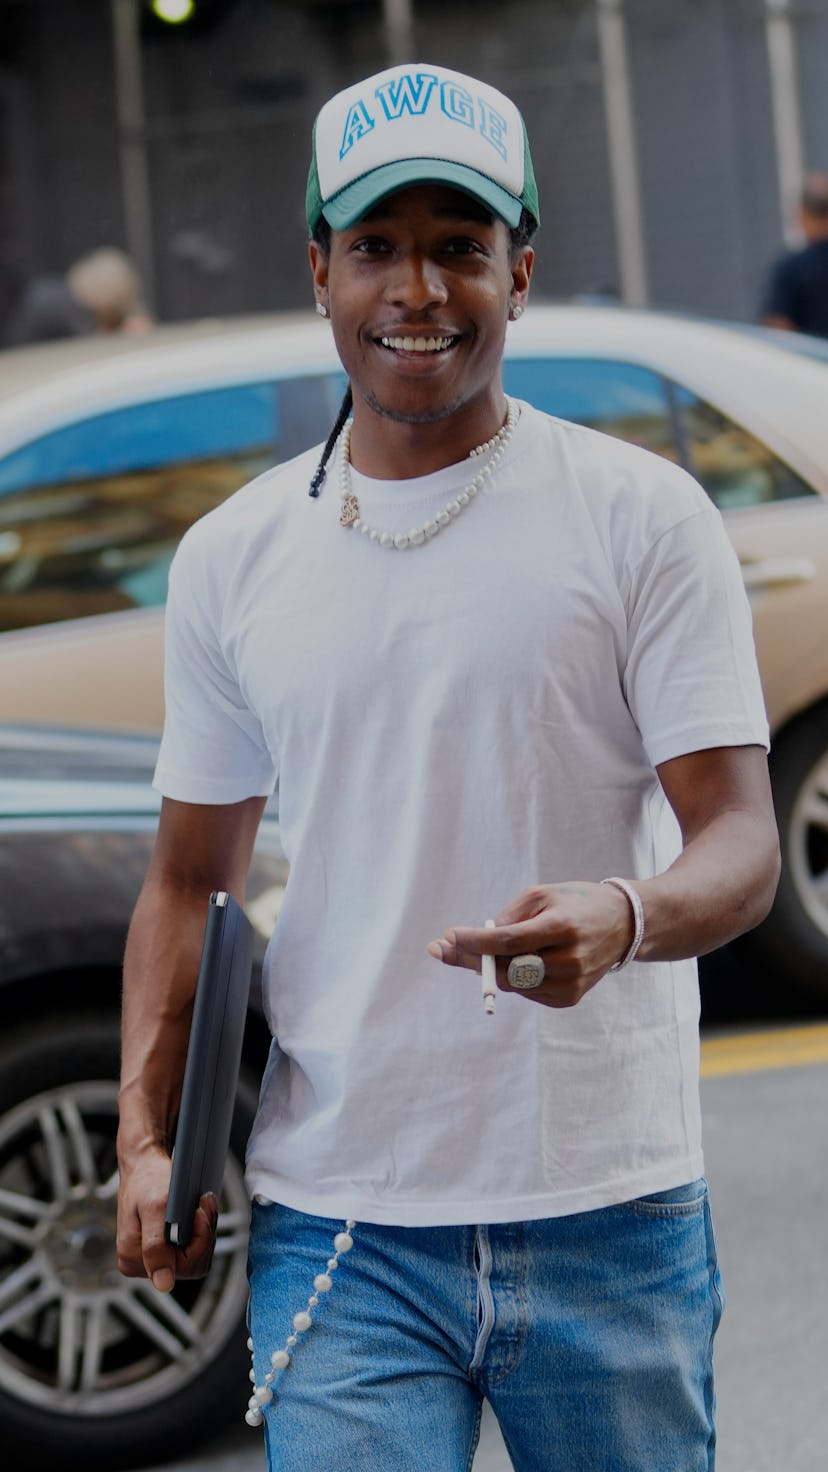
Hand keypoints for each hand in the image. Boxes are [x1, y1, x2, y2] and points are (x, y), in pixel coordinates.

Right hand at [116, 1143, 217, 1290]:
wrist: (144, 1164)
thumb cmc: (147, 1180)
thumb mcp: (154, 1208)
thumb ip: (156, 1247)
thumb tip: (163, 1284)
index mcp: (133, 1258)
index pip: (182, 1266)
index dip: (199, 1240)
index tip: (200, 1212)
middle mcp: (142, 1264)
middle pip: (191, 1264)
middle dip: (204, 1234)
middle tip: (205, 1202)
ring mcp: (153, 1257)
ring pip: (195, 1257)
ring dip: (204, 1230)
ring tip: (202, 1203)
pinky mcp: (164, 1248)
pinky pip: (192, 1248)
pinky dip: (200, 1229)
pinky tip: (198, 1210)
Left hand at [427, 881, 632, 1007]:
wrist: (622, 925)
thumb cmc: (575, 903)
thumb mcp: (542, 894)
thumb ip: (509, 917)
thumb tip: (475, 942)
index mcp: (561, 927)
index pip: (508, 941)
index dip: (474, 941)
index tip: (447, 936)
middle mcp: (568, 959)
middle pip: (507, 968)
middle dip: (473, 959)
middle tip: (444, 948)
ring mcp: (571, 983)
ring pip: (514, 984)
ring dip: (492, 969)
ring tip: (482, 951)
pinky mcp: (569, 999)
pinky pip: (528, 992)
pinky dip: (515, 977)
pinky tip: (518, 961)